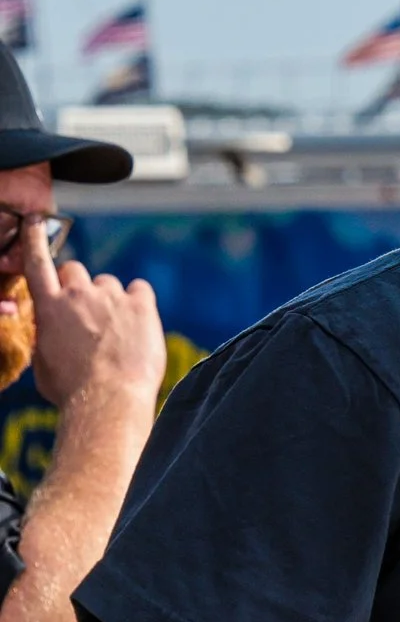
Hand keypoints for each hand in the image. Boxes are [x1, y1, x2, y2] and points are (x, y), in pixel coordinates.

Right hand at [26, 232, 163, 410]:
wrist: (108, 399)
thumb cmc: (72, 390)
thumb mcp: (43, 361)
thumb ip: (47, 333)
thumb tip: (54, 328)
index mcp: (48, 307)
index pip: (37, 263)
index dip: (35, 240)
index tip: (35, 222)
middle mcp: (78, 294)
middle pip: (76, 270)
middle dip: (79, 285)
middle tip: (87, 313)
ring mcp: (112, 296)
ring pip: (109, 284)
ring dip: (110, 299)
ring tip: (115, 331)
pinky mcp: (142, 304)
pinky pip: (139, 289)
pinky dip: (138, 301)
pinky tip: (138, 324)